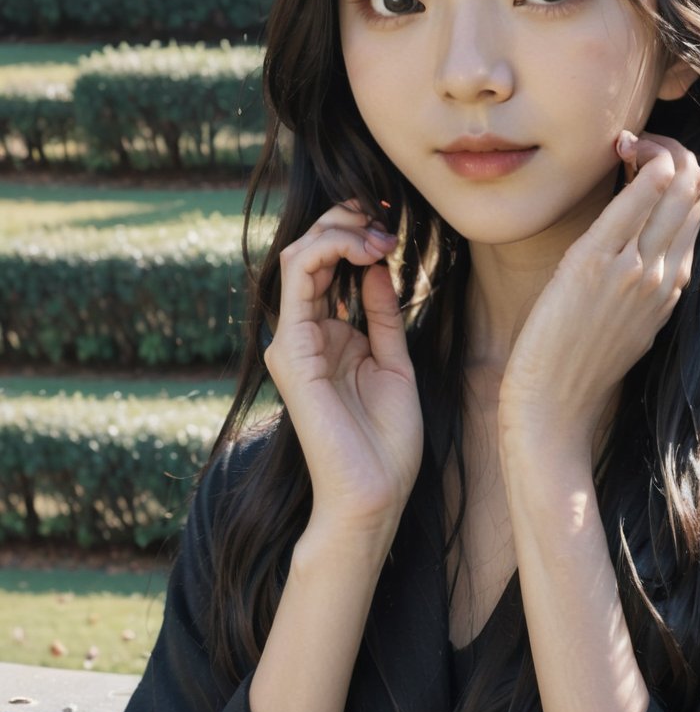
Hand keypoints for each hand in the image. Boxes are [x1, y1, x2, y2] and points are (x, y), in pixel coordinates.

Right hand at [263, 200, 422, 543]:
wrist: (374, 495)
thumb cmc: (387, 442)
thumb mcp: (395, 363)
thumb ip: (382, 316)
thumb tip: (378, 268)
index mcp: (329, 336)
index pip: (328, 264)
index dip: (357, 232)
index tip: (395, 223)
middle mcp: (305, 333)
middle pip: (309, 251)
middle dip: (346, 220)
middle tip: (384, 215)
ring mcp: (294, 340)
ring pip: (298, 255)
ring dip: (339, 230)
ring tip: (378, 235)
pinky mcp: (292, 350)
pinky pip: (298, 279)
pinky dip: (329, 250)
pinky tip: (365, 252)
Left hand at [498, 131, 699, 470]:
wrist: (552, 409)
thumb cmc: (576, 371)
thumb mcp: (624, 328)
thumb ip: (638, 292)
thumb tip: (634, 260)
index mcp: (671, 289)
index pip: (694, 216)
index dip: (679, 180)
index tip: (645, 165)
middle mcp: (664, 276)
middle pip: (691, 197)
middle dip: (673, 158)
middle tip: (633, 144)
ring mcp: (634, 269)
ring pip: (673, 193)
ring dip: (658, 153)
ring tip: (627, 141)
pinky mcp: (597, 264)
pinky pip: (633, 205)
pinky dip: (643, 172)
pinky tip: (637, 150)